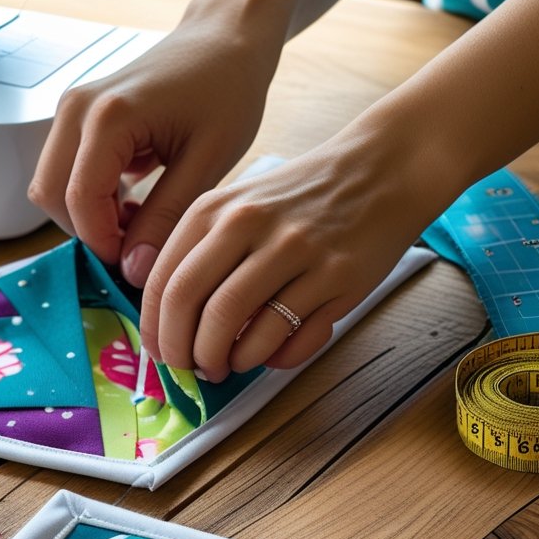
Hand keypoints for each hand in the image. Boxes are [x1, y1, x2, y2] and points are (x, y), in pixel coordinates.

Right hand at [28, 16, 279, 286]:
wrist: (225, 39)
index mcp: (109, 117)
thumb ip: (165, 218)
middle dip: (88, 231)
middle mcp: (77, 108)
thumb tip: (133, 271)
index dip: (102, 243)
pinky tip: (133, 201)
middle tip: (137, 247)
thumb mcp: (207, 163)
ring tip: (140, 222)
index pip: (80, 201)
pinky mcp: (77, 114)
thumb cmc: (227, 89)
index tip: (136, 265)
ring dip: (87, 216)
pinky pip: (64, 170)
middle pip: (50, 195)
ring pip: (51, 185)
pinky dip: (89, 197)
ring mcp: (72, 108)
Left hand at [140, 115, 445, 376]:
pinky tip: (271, 355)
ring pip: (235, 326)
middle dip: (182, 352)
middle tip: (191, 369)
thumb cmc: (302, 197)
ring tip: (228, 366)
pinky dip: (272, 358)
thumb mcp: (240, 204)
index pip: (164, 282)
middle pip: (191, 306)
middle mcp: (249, 226)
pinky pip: (290, 337)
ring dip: (224, 360)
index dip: (156, 330)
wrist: (382, 169)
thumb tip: (169, 321)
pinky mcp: (336, 278)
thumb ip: (202, 251)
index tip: (161, 353)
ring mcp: (295, 252)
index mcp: (215, 209)